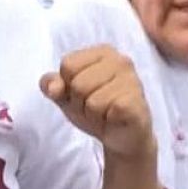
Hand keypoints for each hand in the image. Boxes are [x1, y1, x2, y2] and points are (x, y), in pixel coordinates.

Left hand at [40, 45, 155, 160]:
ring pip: (91, 101)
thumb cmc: (96, 109)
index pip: (68, 64)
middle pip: (77, 83)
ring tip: (104, 113)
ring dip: (92, 115)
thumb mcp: (66, 95)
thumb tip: (52, 87)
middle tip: (94, 108)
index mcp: (103, 52)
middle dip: (79, 103)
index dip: (67, 86)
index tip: (82, 94)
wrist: (123, 137)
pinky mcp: (136, 102)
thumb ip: (52, 85)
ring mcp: (132, 80)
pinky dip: (103, 120)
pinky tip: (113, 119)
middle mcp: (120, 61)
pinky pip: (104, 110)